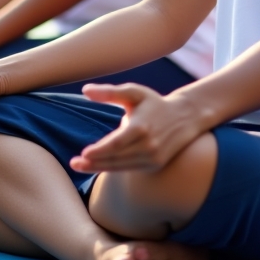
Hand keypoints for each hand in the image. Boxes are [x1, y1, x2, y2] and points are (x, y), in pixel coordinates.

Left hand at [69, 84, 200, 173]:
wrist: (184, 117)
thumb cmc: (153, 103)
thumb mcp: (134, 93)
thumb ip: (110, 92)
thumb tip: (85, 90)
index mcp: (141, 127)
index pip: (116, 144)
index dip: (99, 151)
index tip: (83, 153)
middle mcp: (148, 146)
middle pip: (116, 159)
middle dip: (93, 163)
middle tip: (74, 163)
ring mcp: (153, 158)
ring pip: (121, 167)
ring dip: (99, 168)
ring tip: (81, 165)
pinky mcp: (155, 165)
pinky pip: (129, 169)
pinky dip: (113, 168)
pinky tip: (98, 165)